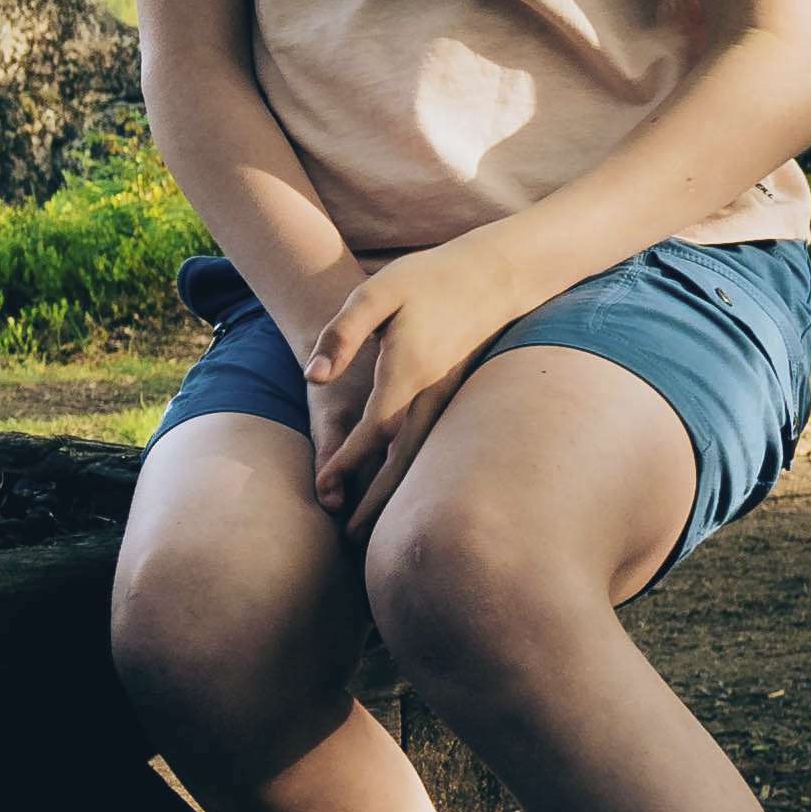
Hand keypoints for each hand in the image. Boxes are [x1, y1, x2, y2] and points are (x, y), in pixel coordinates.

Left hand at [306, 232, 539, 534]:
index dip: (347, 462)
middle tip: (350, 539)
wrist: (496, 272)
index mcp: (409, 372)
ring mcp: (453, 398)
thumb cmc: (428, 278)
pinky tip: (407, 492)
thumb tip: (314, 378)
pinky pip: (438, 446)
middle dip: (377, 502)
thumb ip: (342, 335)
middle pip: (404, 461)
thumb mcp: (376, 295)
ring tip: (375, 530)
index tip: (324, 489)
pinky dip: (420, 475)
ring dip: (400, 496)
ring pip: (424, 459)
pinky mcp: (462, 397)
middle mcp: (435, 394)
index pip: (374, 432)